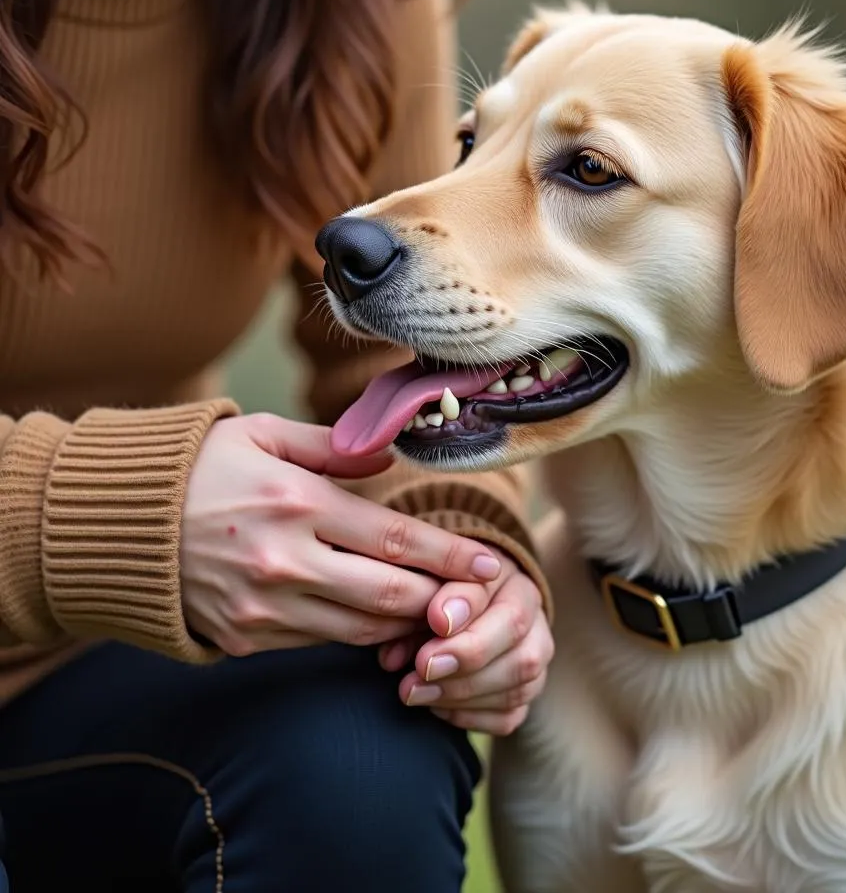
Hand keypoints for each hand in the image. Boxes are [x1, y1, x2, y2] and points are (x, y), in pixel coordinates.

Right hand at [180, 413, 501, 656]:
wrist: (118, 525)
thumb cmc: (201, 467)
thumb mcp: (263, 435)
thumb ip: (333, 447)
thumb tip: (388, 456)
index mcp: (296, 504)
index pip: (396, 539)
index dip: (452, 556)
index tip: (492, 564)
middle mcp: (284, 563)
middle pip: (390, 596)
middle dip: (443, 600)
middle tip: (478, 597)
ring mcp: (263, 608)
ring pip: (361, 631)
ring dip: (407, 625)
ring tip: (439, 611)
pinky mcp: (246, 638)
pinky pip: (320, 644)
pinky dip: (358, 636)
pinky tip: (381, 622)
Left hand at [380, 549, 553, 735]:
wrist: (450, 607)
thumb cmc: (442, 588)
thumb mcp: (438, 578)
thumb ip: (436, 599)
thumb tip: (430, 628)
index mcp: (519, 588)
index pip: (512, 612)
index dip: (473, 623)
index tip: (435, 623)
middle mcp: (536, 626)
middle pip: (522, 658)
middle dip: (467, 665)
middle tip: (422, 668)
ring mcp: (534, 663)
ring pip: (517, 691)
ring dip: (460, 695)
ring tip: (415, 690)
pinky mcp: (522, 695)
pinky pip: (506, 718)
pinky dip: (468, 716)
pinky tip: (436, 704)